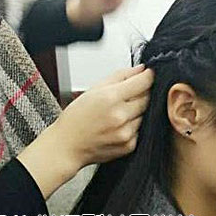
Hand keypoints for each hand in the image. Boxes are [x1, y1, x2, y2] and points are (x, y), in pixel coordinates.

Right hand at [17, 65, 152, 197]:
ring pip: (145, 114)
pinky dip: (133, 125)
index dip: (148, 75)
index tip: (148, 74)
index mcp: (110, 98)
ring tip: (118, 112)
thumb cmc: (76, 118)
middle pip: (147, 97)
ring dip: (137, 110)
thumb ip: (120, 76)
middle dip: (141, 93)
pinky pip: (140, 129)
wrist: (68, 145)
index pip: (143, 82)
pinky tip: (118, 125)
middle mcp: (120, 115)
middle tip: (127, 95)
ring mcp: (126, 132)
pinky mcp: (129, 145)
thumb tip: (140, 69)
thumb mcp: (94, 89)